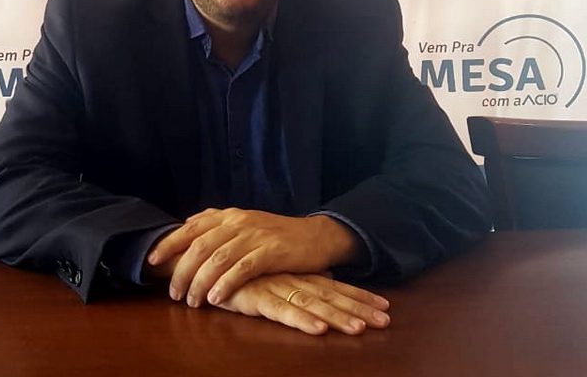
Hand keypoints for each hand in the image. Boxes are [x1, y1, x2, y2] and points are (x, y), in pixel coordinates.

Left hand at [147, 208, 359, 306]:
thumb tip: (186, 224)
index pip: (191, 228)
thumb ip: (217, 223)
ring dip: (200, 282)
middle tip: (173, 293)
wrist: (316, 236)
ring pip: (218, 259)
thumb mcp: (244, 222)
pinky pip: (242, 269)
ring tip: (191, 301)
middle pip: (200, 246)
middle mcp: (238, 222)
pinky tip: (215, 298)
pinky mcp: (271, 251)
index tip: (151, 262)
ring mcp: (255, 236)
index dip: (169, 244)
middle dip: (182, 271)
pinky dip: (225, 284)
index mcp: (229, 215)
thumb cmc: (276, 235)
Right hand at [214, 273, 389, 335]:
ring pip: (311, 304)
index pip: (334, 286)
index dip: (359, 296)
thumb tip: (325, 279)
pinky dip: (300, 320)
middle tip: (384, 320)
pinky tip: (318, 329)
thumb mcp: (272, 275)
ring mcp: (274, 287)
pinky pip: (281, 311)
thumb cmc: (237, 271)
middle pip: (330, 296)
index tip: (385, 306)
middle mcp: (290, 279)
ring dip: (336, 316)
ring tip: (359, 329)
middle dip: (358, 309)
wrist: (200, 257)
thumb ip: (298, 278)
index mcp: (296, 275)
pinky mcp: (255, 297)